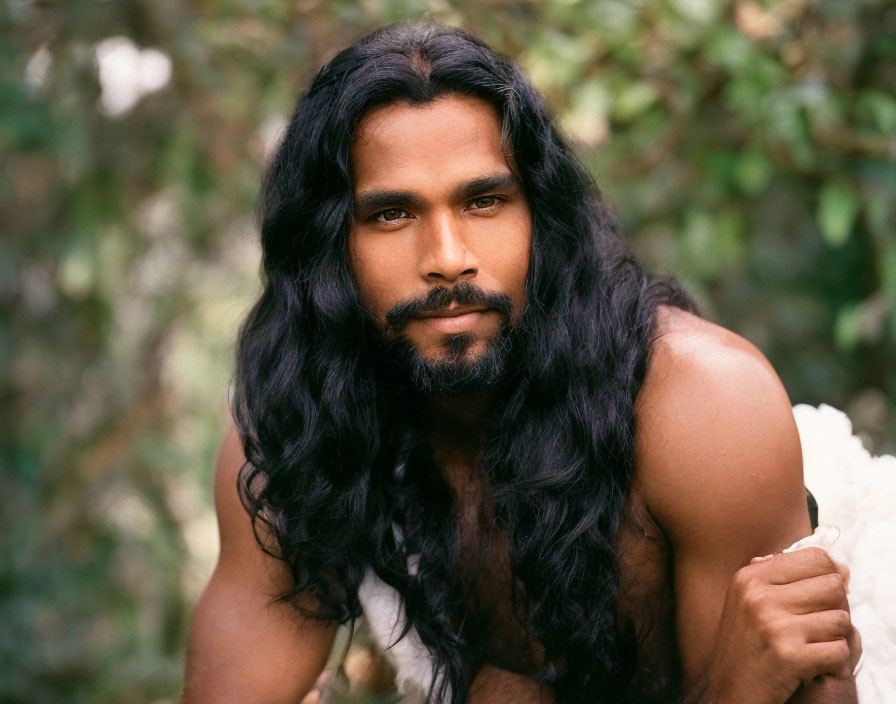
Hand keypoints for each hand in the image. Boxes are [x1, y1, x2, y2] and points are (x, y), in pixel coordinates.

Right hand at [703, 547, 859, 703]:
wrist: (729, 691)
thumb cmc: (745, 645)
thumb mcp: (750, 600)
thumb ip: (787, 578)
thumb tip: (841, 568)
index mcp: (750, 577)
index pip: (816, 557)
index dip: (830, 576)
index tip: (822, 596)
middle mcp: (760, 596)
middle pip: (833, 585)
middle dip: (833, 607)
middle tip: (817, 626)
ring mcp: (774, 625)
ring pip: (841, 618)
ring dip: (834, 637)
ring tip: (812, 646)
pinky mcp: (789, 656)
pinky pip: (839, 650)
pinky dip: (834, 662)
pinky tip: (814, 665)